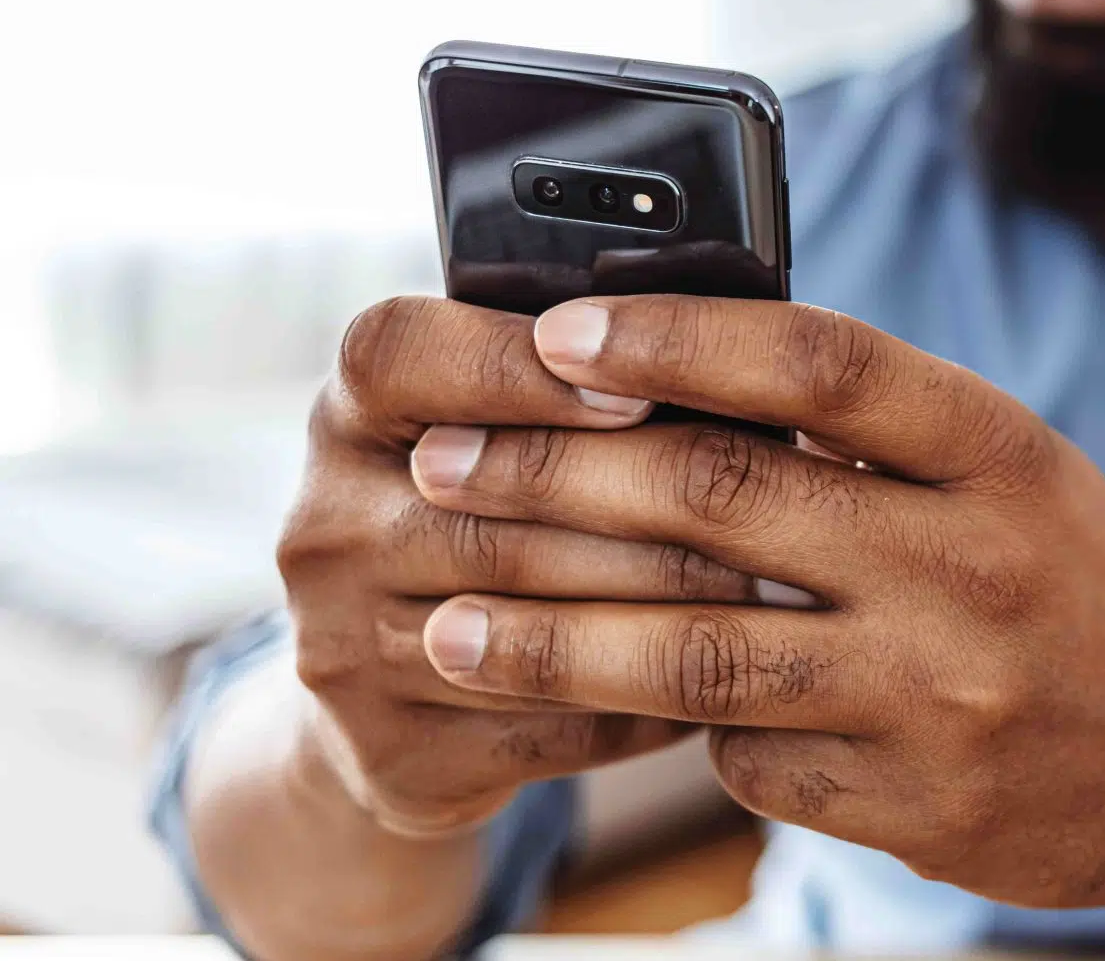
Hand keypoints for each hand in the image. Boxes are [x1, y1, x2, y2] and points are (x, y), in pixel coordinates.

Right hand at [277, 297, 766, 836]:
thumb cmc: (500, 510)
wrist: (396, 691)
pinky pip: (552, 730)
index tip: (638, 390)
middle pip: (496, 509)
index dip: (519, 369)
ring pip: (532, 626)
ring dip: (670, 609)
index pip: (403, 358)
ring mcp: (344, 650)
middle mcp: (324, 526)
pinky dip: (650, 702)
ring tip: (775, 588)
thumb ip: (582, 380)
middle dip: (653, 508)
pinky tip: (730, 681)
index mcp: (349, 411)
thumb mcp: (502, 422)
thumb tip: (736, 354)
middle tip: (775, 505)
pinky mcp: (393, 756)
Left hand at [410, 296, 1104, 914]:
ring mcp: (939, 694)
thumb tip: (676, 374)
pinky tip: (623, 714)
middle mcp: (970, 565)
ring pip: (698, 652)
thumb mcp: (1016, 474)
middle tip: (445, 469)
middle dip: (554, 481)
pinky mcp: (910, 805)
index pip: (818, 363)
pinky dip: (678, 729)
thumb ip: (877, 431)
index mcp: (999, 450)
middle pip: (721, 498)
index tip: (554, 331)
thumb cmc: (1081, 586)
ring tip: (447, 627)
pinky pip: (747, 758)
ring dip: (551, 640)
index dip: (675, 337)